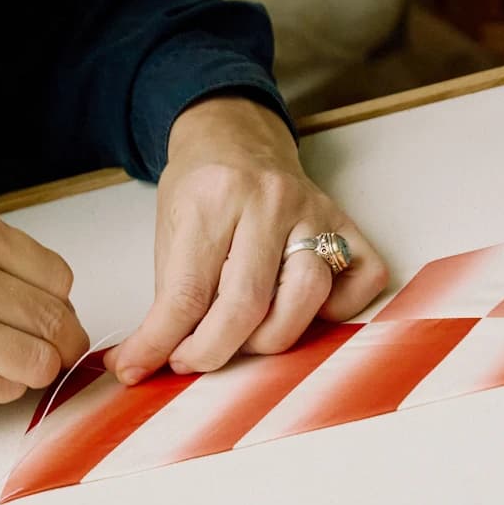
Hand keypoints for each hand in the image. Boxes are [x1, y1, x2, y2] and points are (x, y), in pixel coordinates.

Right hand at [0, 205, 88, 403]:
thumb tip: (52, 307)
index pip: (57, 277)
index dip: (57, 306)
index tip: (45, 319)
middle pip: (54, 320)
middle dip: (57, 345)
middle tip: (42, 354)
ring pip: (38, 361)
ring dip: (30, 372)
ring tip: (0, 365)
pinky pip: (3, 389)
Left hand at [105, 96, 387, 383]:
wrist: (234, 137)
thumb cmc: (200, 192)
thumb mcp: (168, 233)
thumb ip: (167, 299)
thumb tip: (142, 363)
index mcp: (213, 199)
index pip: (188, 293)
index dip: (163, 342)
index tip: (141, 367)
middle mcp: (269, 200)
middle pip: (248, 304)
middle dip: (213, 351)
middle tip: (192, 359)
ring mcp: (314, 210)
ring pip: (307, 297)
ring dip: (270, 338)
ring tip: (242, 337)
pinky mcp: (346, 222)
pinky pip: (363, 279)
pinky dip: (337, 310)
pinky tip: (304, 310)